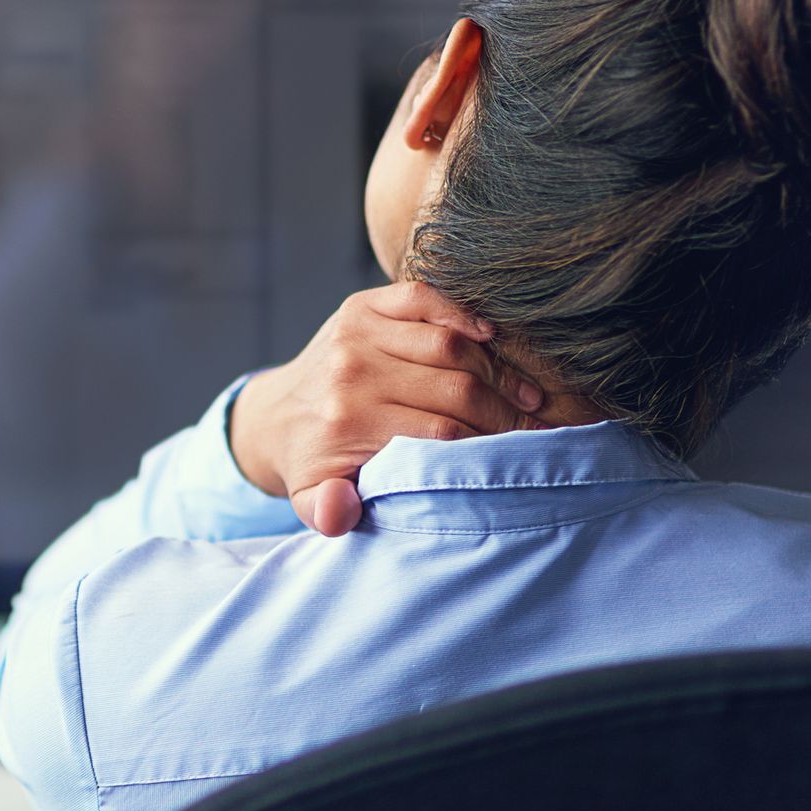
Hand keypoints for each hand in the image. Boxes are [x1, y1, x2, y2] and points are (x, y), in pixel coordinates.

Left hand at [229, 282, 545, 536]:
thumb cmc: (312, 463)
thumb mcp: (312, 499)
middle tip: (535, 429)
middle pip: (454, 387)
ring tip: (525, 396)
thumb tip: (341, 511)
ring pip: (450, 344)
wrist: (275, 416)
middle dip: (503, 411)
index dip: (487, 445)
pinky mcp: (361, 305)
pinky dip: (462, 312)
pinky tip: (492, 337)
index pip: (441, 432)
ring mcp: (357, 332)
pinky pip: (423, 297)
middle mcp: (352, 371)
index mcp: (347, 420)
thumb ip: (327, 512)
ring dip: (497, 369)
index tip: (521, 457)